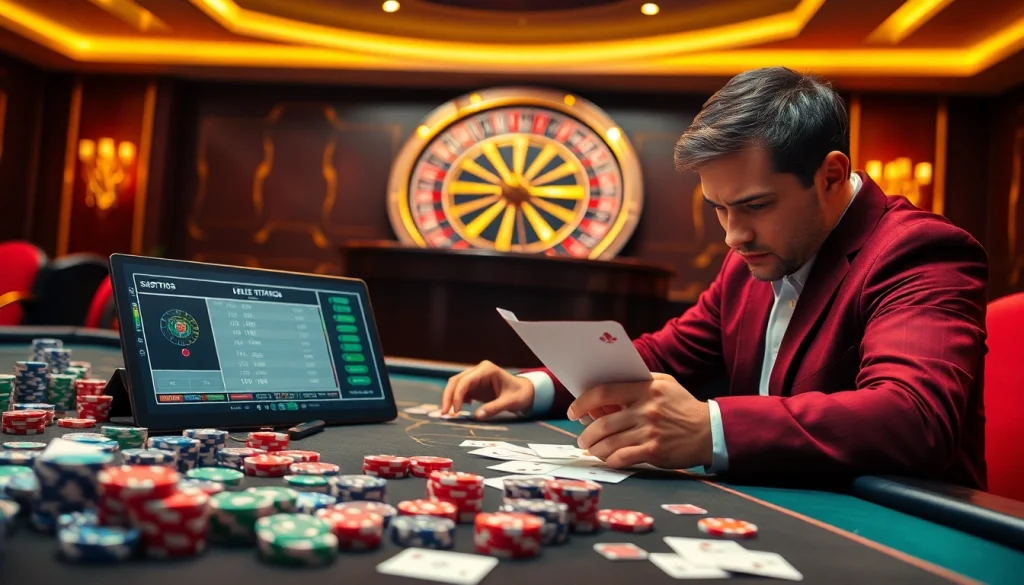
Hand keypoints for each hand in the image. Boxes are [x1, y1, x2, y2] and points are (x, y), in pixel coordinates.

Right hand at [441, 360, 534, 419]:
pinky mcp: (474, 385)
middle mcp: (478, 370)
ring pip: (455, 385)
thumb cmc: (520, 394)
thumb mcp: (510, 402)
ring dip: (450, 398)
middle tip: (445, 413)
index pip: (466, 381)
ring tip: (449, 414)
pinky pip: (460, 390)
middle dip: (448, 397)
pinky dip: (456, 399)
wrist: (525, 392)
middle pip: (456, 381)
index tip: (455, 411)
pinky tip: (461, 409)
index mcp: (487, 370)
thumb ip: (494, 408)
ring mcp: (475, 377)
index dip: (457, 395)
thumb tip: (477, 416)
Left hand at [567, 373, 712, 468]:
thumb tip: (601, 396)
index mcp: (645, 388)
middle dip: (586, 433)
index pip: (603, 392)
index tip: (574, 411)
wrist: (708, 431)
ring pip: (609, 443)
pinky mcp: (654, 451)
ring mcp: (650, 431)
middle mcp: (646, 409)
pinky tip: (607, 458)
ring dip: (594, 448)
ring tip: (591, 449)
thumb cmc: (680, 406)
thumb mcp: (662, 384)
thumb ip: (635, 384)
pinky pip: (622, 457)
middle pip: (602, 423)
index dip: (582, 402)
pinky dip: (609, 459)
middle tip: (582, 439)